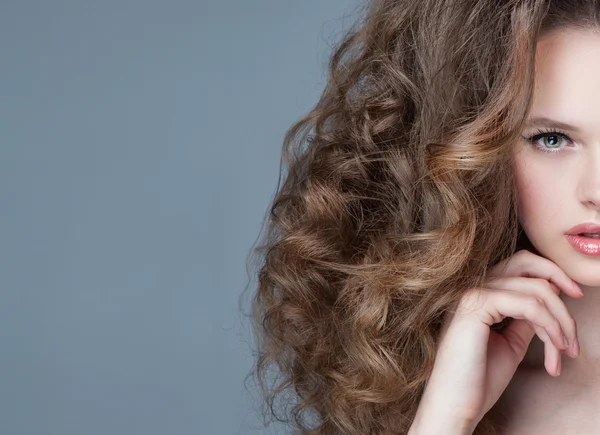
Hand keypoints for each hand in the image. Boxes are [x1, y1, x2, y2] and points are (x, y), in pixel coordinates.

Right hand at [411, 249, 582, 431]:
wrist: (457, 404)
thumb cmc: (479, 378)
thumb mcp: (512, 341)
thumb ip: (527, 317)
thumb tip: (551, 298)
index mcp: (479, 292)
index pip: (519, 264)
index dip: (551, 275)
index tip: (573, 297)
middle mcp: (473, 286)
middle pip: (526, 262)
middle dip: (560, 279)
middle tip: (578, 304)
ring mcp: (472, 292)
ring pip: (536, 289)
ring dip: (561, 320)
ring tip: (566, 349)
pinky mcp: (475, 304)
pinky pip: (529, 306)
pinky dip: (549, 326)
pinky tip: (554, 350)